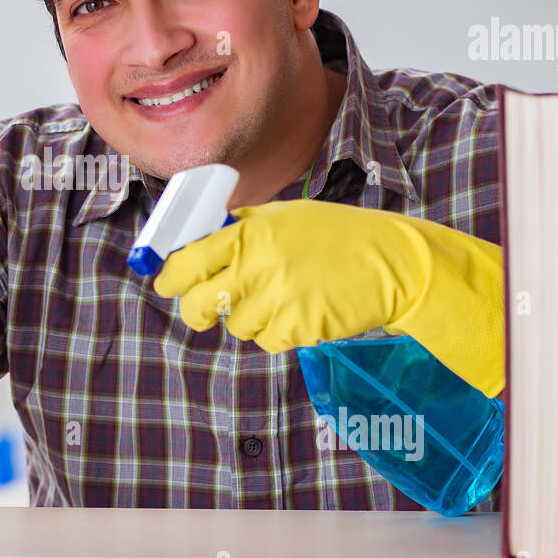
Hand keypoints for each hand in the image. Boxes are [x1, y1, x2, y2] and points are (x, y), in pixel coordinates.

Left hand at [152, 199, 505, 397]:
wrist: (391, 262)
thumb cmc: (334, 236)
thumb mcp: (283, 217)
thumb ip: (239, 230)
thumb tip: (192, 244)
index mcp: (250, 233)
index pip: (188, 261)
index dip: (170, 277)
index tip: (166, 284)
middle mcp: (259, 266)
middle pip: (199, 304)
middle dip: (196, 311)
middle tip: (203, 311)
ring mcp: (279, 300)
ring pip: (237, 326)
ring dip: (249, 318)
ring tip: (280, 296)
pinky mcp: (298, 329)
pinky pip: (268, 340)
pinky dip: (277, 331)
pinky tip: (301, 309)